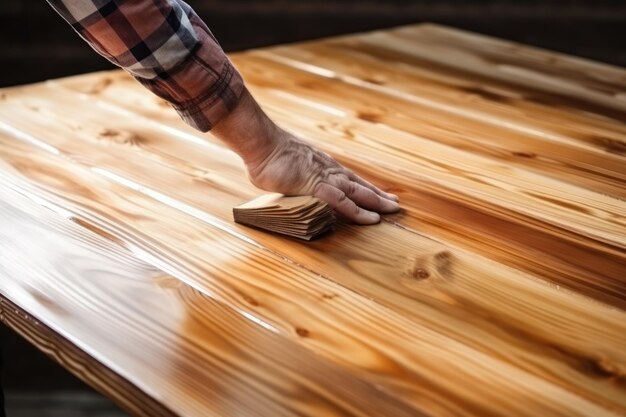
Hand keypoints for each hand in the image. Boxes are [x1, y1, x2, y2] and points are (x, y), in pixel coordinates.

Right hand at [211, 88, 398, 223]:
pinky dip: (358, 211)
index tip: (377, 195)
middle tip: (395, 204)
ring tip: (392, 210)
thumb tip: (286, 188)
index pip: (348, 179)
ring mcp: (325, 177)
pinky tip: (371, 219)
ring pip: (358, 192)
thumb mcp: (284, 170)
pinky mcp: (318, 186)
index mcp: (322, 167)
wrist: (262, 144)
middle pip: (359, 184)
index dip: (363, 188)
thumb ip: (291, 180)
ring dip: (377, 202)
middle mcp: (329, 170)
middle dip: (378, 195)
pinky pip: (343, 202)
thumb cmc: (267, 156)